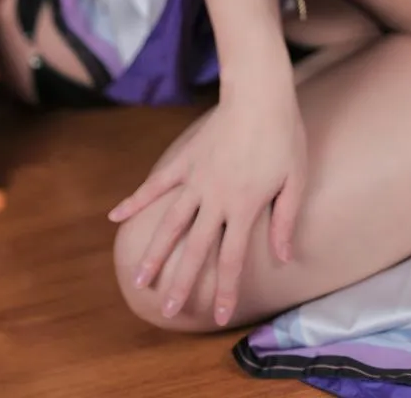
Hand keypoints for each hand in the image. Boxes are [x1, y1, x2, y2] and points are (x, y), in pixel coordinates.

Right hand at [107, 80, 306, 325]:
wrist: (259, 94)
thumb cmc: (284, 136)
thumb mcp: (295, 180)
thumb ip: (286, 220)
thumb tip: (284, 258)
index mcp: (244, 206)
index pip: (232, 258)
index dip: (226, 289)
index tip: (220, 316)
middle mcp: (215, 198)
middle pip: (195, 249)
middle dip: (182, 282)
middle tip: (167, 309)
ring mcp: (196, 179)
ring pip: (170, 223)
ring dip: (154, 252)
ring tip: (139, 279)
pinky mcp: (185, 159)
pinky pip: (156, 184)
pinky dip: (135, 200)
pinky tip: (115, 216)